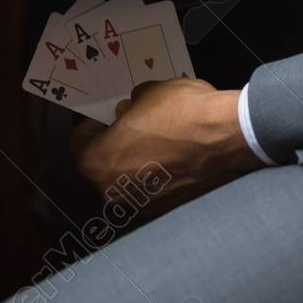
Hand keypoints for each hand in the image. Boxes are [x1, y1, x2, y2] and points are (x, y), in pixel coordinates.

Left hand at [71, 77, 261, 212]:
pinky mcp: (167, 210)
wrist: (224, 137)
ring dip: (138, 165)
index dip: (94, 125)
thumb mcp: (147, 91)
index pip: (79, 141)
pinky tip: (178, 159)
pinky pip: (154, 191)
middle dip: (116, 147)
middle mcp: (111, 191)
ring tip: (161, 144)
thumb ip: (131, 105)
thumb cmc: (178, 111)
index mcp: (96, 160)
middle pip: (103, 165)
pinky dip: (161, 177)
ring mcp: (140, 205)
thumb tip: (131, 113)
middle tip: (136, 128)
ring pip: (129, 181)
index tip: (109, 116)